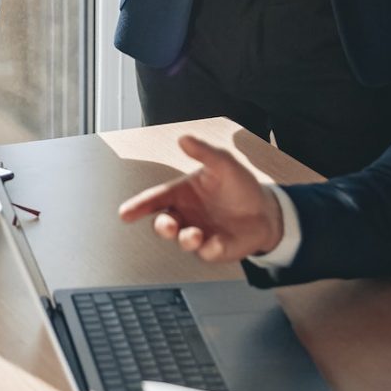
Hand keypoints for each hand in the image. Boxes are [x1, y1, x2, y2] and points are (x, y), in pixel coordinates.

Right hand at [118, 134, 283, 263]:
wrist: (265, 210)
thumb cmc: (238, 186)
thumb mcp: (223, 164)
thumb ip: (204, 152)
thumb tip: (184, 138)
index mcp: (182, 194)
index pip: (155, 199)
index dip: (138, 206)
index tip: (124, 213)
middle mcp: (185, 216)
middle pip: (163, 224)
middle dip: (162, 226)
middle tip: (168, 224)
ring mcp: (199, 234)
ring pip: (182, 240)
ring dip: (185, 238)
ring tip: (195, 234)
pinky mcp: (215, 249)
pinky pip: (207, 252)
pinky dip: (211, 248)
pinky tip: (218, 242)